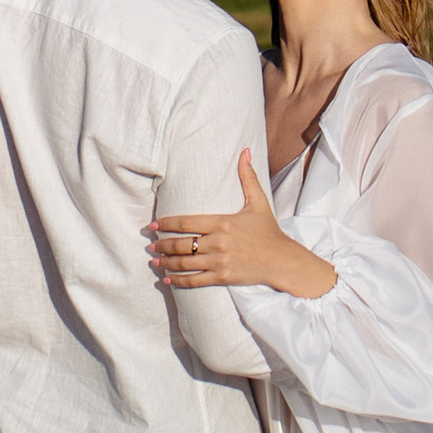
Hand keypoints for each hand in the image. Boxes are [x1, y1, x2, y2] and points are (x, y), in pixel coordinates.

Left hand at [150, 151, 334, 301]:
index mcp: (223, 222)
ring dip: (166, 263)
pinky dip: (179, 281)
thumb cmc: (269, 231)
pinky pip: (195, 281)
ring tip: (155, 261)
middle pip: (181, 244)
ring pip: (185, 263)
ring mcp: (220, 261)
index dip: (167, 223)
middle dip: (162, 245)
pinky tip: (168, 280)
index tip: (154, 224)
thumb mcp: (259, 202)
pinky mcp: (223, 277)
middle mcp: (219, 242)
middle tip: (150, 244)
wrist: (282, 260)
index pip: (187, 223)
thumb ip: (248, 177)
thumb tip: (245, 151)